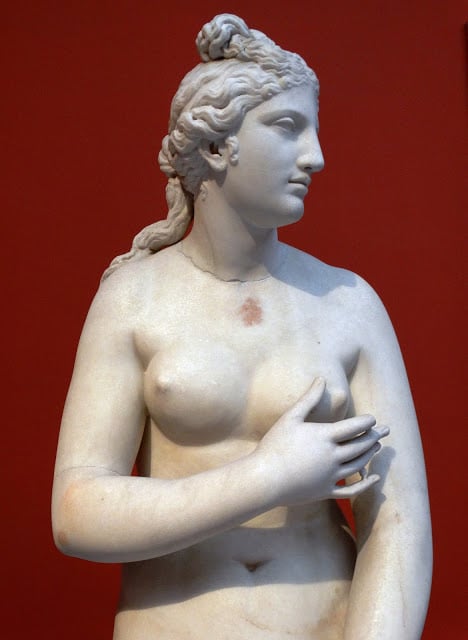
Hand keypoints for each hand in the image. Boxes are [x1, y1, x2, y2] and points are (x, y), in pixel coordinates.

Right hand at [256, 377, 388, 504]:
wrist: (264, 479)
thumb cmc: (274, 445)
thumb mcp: (291, 417)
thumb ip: (309, 398)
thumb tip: (321, 378)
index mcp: (325, 437)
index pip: (354, 427)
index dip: (366, 422)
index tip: (372, 418)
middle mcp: (332, 457)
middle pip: (361, 445)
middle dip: (374, 436)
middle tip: (386, 430)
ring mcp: (331, 476)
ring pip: (359, 464)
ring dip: (370, 453)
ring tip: (377, 446)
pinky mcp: (326, 491)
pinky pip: (353, 490)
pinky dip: (366, 484)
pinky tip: (375, 478)